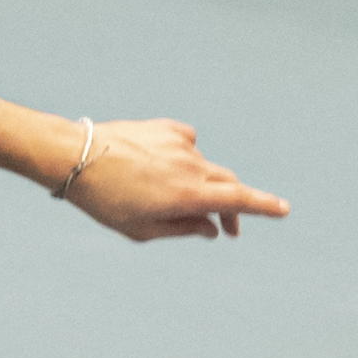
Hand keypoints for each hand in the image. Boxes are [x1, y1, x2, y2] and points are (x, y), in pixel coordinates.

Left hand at [62, 118, 289, 242]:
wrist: (73, 156)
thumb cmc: (103, 200)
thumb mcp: (141, 229)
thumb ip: (183, 229)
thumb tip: (212, 228)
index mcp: (188, 195)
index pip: (238, 200)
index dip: (264, 207)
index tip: (284, 209)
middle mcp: (191, 166)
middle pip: (227, 185)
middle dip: (231, 208)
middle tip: (227, 228)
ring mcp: (179, 144)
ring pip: (204, 166)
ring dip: (200, 184)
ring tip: (172, 197)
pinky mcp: (165, 128)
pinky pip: (187, 143)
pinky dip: (185, 157)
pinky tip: (165, 164)